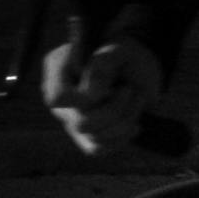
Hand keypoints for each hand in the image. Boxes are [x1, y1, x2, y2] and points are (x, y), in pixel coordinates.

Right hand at [45, 27, 160, 155]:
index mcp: (58, 68)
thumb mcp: (120, 49)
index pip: (57, 97)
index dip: (85, 99)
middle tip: (129, 89)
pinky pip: (99, 149)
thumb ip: (104, 62)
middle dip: (115, 109)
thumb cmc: (126, 54)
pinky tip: (133, 122)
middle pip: (81, 123)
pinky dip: (122, 136)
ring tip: (136, 98)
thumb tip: (91, 91)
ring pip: (94, 137)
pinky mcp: (86, 136)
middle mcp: (60, 96)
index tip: (110, 87)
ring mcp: (71, 118)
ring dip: (125, 119)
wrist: (141, 70)